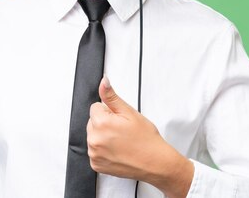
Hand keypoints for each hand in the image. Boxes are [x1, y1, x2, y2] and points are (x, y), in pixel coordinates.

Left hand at [87, 76, 193, 197]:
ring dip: (104, 136)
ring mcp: (94, 154)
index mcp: (101, 123)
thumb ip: (111, 96)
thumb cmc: (146, 139)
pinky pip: (95, 151)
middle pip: (93, 122)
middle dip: (105, 123)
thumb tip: (103, 82)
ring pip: (94, 136)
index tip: (120, 119)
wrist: (155, 162)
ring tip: (122, 141)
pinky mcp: (96, 165)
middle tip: (123, 130)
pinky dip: (104, 150)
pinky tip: (118, 150)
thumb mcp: (130, 112)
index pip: (95, 107)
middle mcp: (94, 140)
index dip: (109, 111)